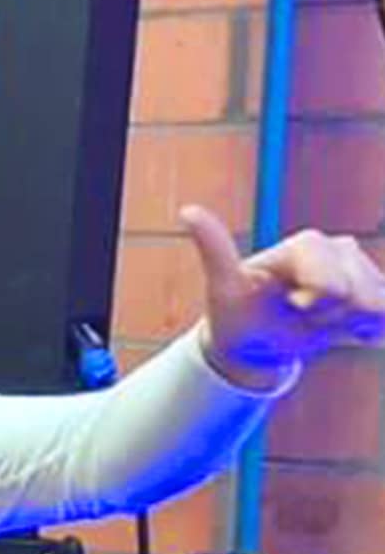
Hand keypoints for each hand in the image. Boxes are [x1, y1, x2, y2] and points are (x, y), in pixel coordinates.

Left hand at [186, 203, 384, 383]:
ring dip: (345, 324)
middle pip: (357, 295)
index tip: (292, 304)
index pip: (333, 282)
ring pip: (375, 305)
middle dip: (328, 317)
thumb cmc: (237, 314)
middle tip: (299, 314)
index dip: (315, 304)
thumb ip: (215, 249)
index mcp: (307, 244)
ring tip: (314, 319)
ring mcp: (360, 267)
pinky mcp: (375, 289)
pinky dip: (366, 329)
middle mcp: (339, 248)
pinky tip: (343, 327)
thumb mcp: (223, 288)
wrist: (256, 342)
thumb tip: (188, 210)